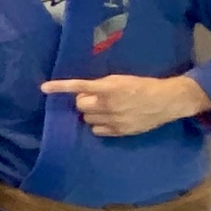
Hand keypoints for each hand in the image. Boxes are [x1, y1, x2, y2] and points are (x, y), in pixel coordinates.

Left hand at [40, 74, 210, 137]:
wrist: (166, 100)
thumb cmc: (143, 86)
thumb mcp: (121, 79)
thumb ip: (101, 85)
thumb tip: (82, 92)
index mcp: (109, 88)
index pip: (79, 87)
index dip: (60, 87)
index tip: (44, 88)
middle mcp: (108, 105)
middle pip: (80, 105)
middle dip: (84, 101)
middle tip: (96, 98)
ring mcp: (113, 120)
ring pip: (87, 119)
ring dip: (92, 113)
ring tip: (106, 108)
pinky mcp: (118, 131)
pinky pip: (97, 131)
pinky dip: (99, 125)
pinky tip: (110, 119)